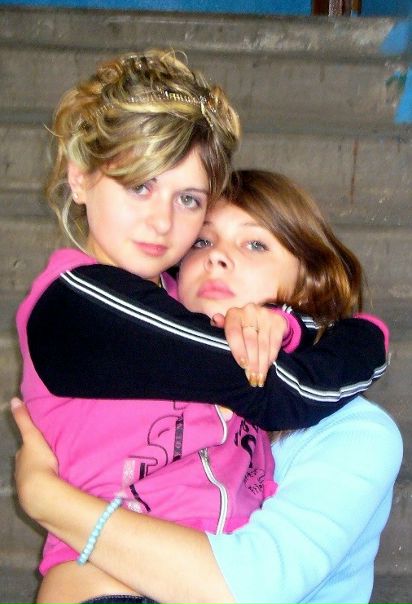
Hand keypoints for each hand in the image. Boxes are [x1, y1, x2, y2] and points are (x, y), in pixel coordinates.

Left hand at [11, 397, 57, 520]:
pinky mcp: (36, 502)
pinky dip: (46, 490)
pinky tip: (55, 490)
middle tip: (50, 459)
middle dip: (36, 462)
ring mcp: (27, 489)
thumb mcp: (32, 437)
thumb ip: (24, 419)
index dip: (31, 447)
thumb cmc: (38, 462)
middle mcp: (20, 473)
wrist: (40, 492)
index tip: (41, 445)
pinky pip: (42, 492)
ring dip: (43, 477)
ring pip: (34, 479)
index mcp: (21, 458)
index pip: (25, 451)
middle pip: (28, 465)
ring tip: (55, 474)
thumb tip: (14, 400)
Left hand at [212, 304, 286, 386]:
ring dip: (262, 363)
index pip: (234, 332)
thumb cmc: (240, 328)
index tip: (242, 365)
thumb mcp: (228, 328)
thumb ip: (220, 327)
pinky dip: (271, 357)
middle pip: (250, 340)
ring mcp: (265, 315)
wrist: (261, 319)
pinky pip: (275, 342)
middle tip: (251, 377)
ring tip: (259, 377)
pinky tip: (267, 367)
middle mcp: (249, 311)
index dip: (238, 350)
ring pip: (263, 343)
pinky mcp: (278, 322)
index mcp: (234, 313)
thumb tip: (216, 319)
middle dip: (252, 361)